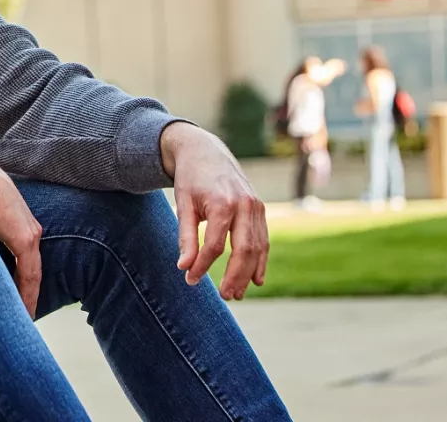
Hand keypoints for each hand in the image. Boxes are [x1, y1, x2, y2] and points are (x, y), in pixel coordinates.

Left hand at [161, 122, 268, 299]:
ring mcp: (256, 206)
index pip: (215, 246)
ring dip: (249, 273)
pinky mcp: (260, 209)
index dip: (203, 266)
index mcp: (222, 203)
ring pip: (257, 247)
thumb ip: (186, 237)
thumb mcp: (183, 205)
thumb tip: (184, 267)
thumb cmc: (190, 179)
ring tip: (237, 293)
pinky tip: (256, 280)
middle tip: (225, 296)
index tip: (190, 280)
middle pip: (243, 250)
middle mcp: (244, 205)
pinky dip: (261, 261)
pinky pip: (263, 239)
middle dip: (235, 276)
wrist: (205, 151)